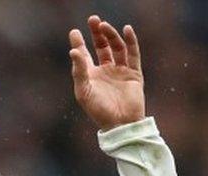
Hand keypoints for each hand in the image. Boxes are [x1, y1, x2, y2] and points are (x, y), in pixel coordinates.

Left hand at [69, 15, 144, 130]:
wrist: (120, 124)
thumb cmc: (98, 111)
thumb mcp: (83, 91)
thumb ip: (79, 71)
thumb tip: (73, 51)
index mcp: (91, 76)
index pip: (84, 55)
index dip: (79, 43)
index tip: (74, 32)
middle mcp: (105, 71)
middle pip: (101, 47)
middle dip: (97, 33)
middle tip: (93, 19)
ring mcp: (120, 71)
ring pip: (116, 48)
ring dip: (111, 36)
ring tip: (104, 26)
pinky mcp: (134, 73)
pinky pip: (133, 54)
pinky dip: (130, 41)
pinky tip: (126, 30)